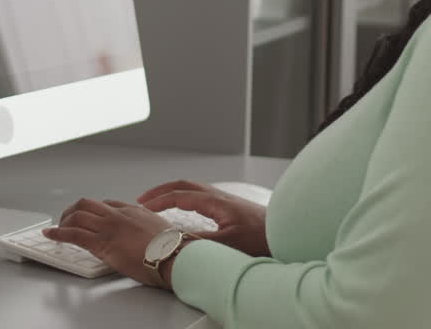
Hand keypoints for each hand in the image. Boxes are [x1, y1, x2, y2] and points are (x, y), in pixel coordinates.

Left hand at [42, 198, 172, 287]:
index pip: (107, 204)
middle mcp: (118, 215)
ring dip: (64, 221)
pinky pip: (73, 234)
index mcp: (134, 211)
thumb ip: (149, 229)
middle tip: (68, 219)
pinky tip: (51, 235)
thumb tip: (149, 237)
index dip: (94, 210)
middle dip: (73, 210)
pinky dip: (58, 233)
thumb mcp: (161, 231)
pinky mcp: (101, 243)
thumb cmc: (171, 248)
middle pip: (88, 204)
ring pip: (77, 216)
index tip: (89, 216)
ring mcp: (108, 227)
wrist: (172, 255)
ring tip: (58, 229)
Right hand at [138, 180, 269, 257]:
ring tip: (160, 204)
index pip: (179, 195)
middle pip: (184, 185)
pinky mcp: (233, 208)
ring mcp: (227, 201)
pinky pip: (203, 196)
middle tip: (143, 200)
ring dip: (174, 193)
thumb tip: (174, 244)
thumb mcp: (228, 245)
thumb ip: (200, 243)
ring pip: (194, 189)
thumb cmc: (264, 239)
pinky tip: (188, 211)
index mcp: (216, 202)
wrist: (289, 234)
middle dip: (162, 191)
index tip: (141, 207)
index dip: (158, 200)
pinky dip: (187, 198)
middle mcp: (220, 197)